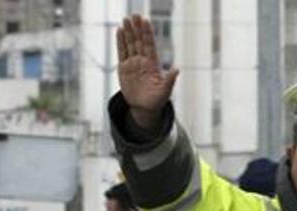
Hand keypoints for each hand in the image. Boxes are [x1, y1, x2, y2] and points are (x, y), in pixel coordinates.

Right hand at [116, 14, 178, 129]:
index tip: (146, 21)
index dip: (148, 34)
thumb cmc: (157, 100)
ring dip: (128, 32)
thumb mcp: (165, 91)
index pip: (150, 45)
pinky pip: (122, 52)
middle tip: (135, 15)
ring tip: (126, 19)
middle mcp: (143, 61)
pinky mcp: (124, 68)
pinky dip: (120, 42)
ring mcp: (133, 64)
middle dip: (137, 28)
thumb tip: (177, 69)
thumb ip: (170, 80)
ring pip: (130, 44)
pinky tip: (119, 31)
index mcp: (153, 64)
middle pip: (139, 41)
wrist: (144, 108)